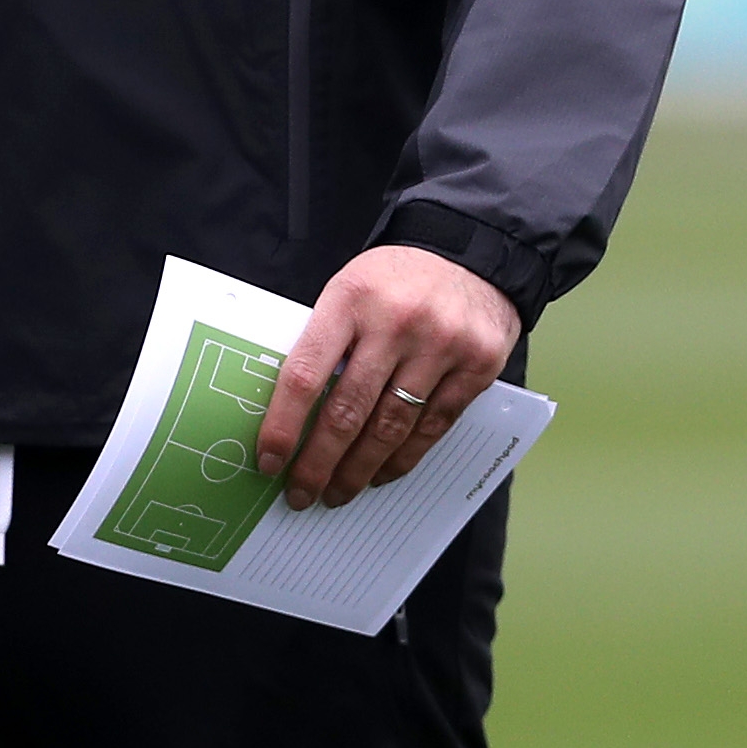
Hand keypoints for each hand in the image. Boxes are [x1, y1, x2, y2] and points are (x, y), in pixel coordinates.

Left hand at [253, 245, 518, 509]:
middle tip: (300, 493)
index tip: (269, 461)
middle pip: (347, 411)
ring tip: (337, 492)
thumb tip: (291, 414)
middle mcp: (396, 323)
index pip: (306, 374)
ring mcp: (441, 346)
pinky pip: (432, 427)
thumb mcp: (350, 290)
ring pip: (389, 427)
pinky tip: (381, 473)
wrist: (472, 253)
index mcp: (351, 298)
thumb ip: (326, 341)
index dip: (283, 425)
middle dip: (318, 463)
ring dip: (358, 470)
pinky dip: (402, 458)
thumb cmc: (396, 280)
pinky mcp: (477, 366)